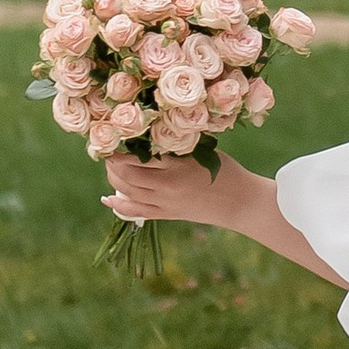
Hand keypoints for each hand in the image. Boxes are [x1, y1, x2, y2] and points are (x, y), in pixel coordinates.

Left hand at [102, 150, 265, 233]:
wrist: (240, 202)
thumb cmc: (226, 170)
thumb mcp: (203, 151)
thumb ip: (176, 146)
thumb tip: (149, 133)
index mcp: (177, 166)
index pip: (137, 157)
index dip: (120, 148)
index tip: (113, 137)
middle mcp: (166, 186)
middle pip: (126, 176)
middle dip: (112, 163)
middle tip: (107, 151)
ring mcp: (165, 203)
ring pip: (127, 193)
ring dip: (113, 179)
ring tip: (110, 167)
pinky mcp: (167, 215)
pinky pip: (136, 212)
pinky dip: (118, 205)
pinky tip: (108, 198)